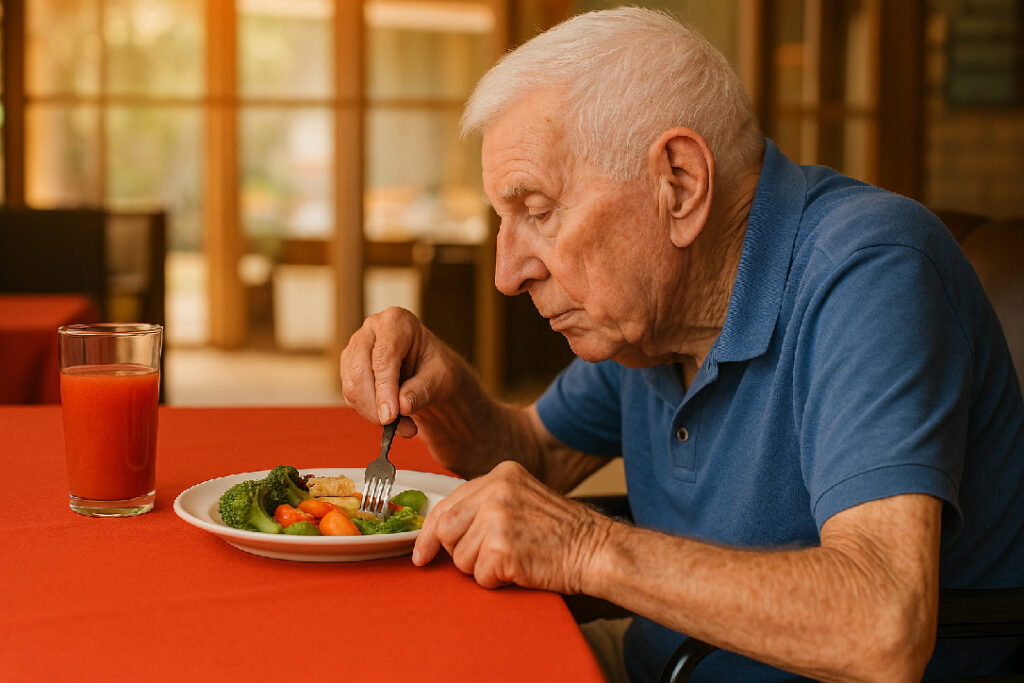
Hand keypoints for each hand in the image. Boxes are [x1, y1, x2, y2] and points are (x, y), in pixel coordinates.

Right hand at [340, 307, 462, 435]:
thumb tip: (402, 405)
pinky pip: (351, 394)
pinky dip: (368, 412)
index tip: (390, 416)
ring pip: (351, 385)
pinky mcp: (349, 366)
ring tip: (403, 425)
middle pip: (360, 370)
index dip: (384, 388)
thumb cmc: (437, 369)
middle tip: (396, 427)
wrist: (429, 373)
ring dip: (372, 412)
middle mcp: (372, 329)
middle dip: (375, 405)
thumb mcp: (441, 379)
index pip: (383, 356)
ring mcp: (356, 346)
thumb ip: (422, 390)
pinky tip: (391, 417)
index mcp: (397, 322)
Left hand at [412, 460, 612, 591]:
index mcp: (500, 474)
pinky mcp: (502, 547)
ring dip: (483, 568)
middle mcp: (496, 490)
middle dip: (458, 552)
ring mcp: (498, 517)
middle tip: (488, 558)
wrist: (597, 549)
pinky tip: (521, 569)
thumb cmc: (561, 532)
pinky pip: (479, 576)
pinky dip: (497, 581)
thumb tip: (441, 530)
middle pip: (446, 530)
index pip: (448, 503)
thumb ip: (486, 504)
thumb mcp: (522, 499)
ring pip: (461, 558)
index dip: (431, 533)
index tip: (422, 553)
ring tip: (515, 558)